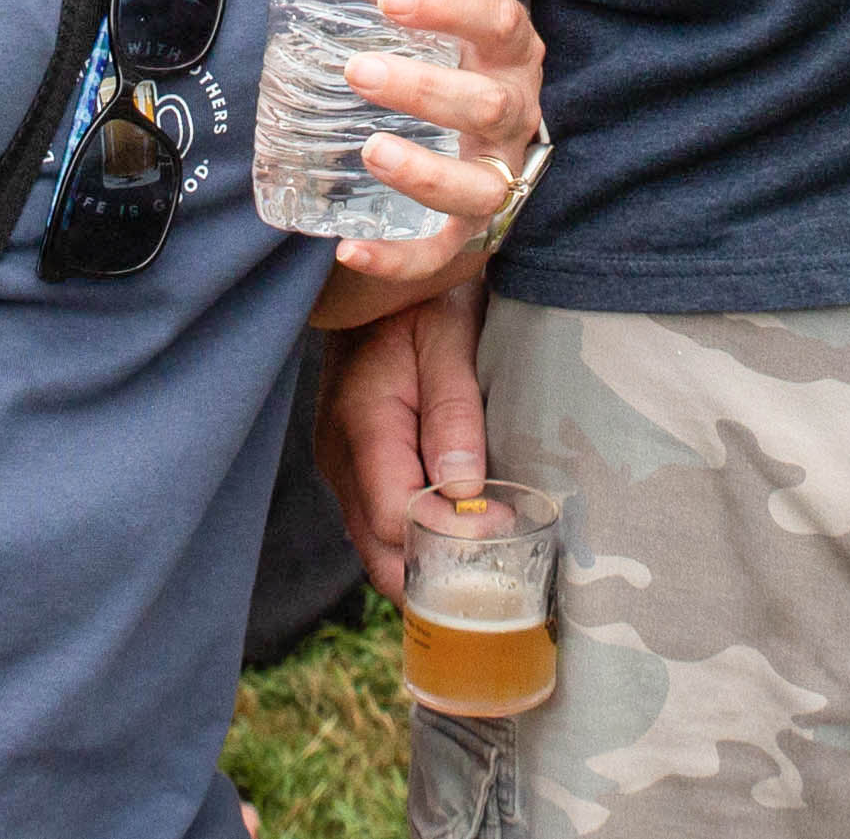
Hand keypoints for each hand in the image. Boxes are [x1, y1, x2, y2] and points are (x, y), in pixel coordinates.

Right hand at [312, 276, 487, 596]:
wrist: (379, 274)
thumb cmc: (420, 297)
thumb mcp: (448, 335)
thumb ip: (453, 411)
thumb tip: (464, 488)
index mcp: (363, 425)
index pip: (396, 518)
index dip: (452, 535)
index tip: (507, 522)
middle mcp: (341, 459)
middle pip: (380, 553)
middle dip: (438, 575)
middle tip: (501, 565)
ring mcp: (342, 467)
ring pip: (378, 549)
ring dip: (429, 565)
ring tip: (488, 558)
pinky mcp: (354, 467)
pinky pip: (381, 524)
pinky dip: (418, 543)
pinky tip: (463, 536)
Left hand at [322, 0, 543, 293]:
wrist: (472, 148)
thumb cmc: (446, 64)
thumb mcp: (424, 18)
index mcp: (507, 54)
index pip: (499, 21)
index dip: (452, 6)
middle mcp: (513, 115)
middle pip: (485, 104)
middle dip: (424, 88)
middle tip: (357, 70)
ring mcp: (496, 177)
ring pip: (478, 186)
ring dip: (425, 172)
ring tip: (370, 151)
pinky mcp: (471, 235)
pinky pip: (442, 256)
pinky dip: (399, 259)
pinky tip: (348, 249)